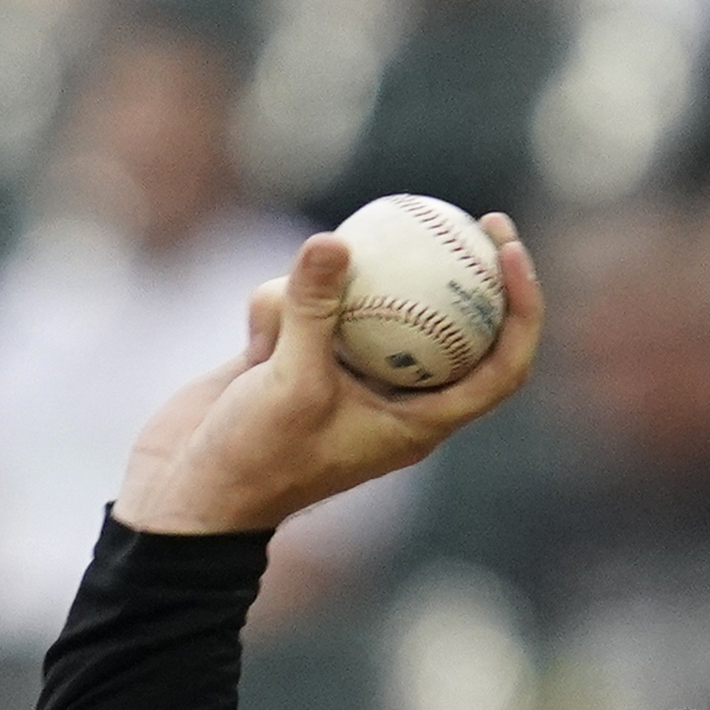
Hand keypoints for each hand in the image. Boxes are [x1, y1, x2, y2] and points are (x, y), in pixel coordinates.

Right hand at [117, 214, 542, 535]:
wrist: (187, 494)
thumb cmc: (253, 461)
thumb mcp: (287, 383)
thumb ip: (313, 310)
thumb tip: (334, 241)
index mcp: (419, 422)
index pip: (501, 367)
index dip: (521, 310)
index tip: (510, 251)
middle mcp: (392, 397)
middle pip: (449, 323)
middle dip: (462, 268)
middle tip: (470, 215)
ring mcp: (343, 374)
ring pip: (360, 303)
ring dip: (321, 293)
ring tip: (280, 325)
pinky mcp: (296, 357)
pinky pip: (304, 306)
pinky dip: (278, 305)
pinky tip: (251, 330)